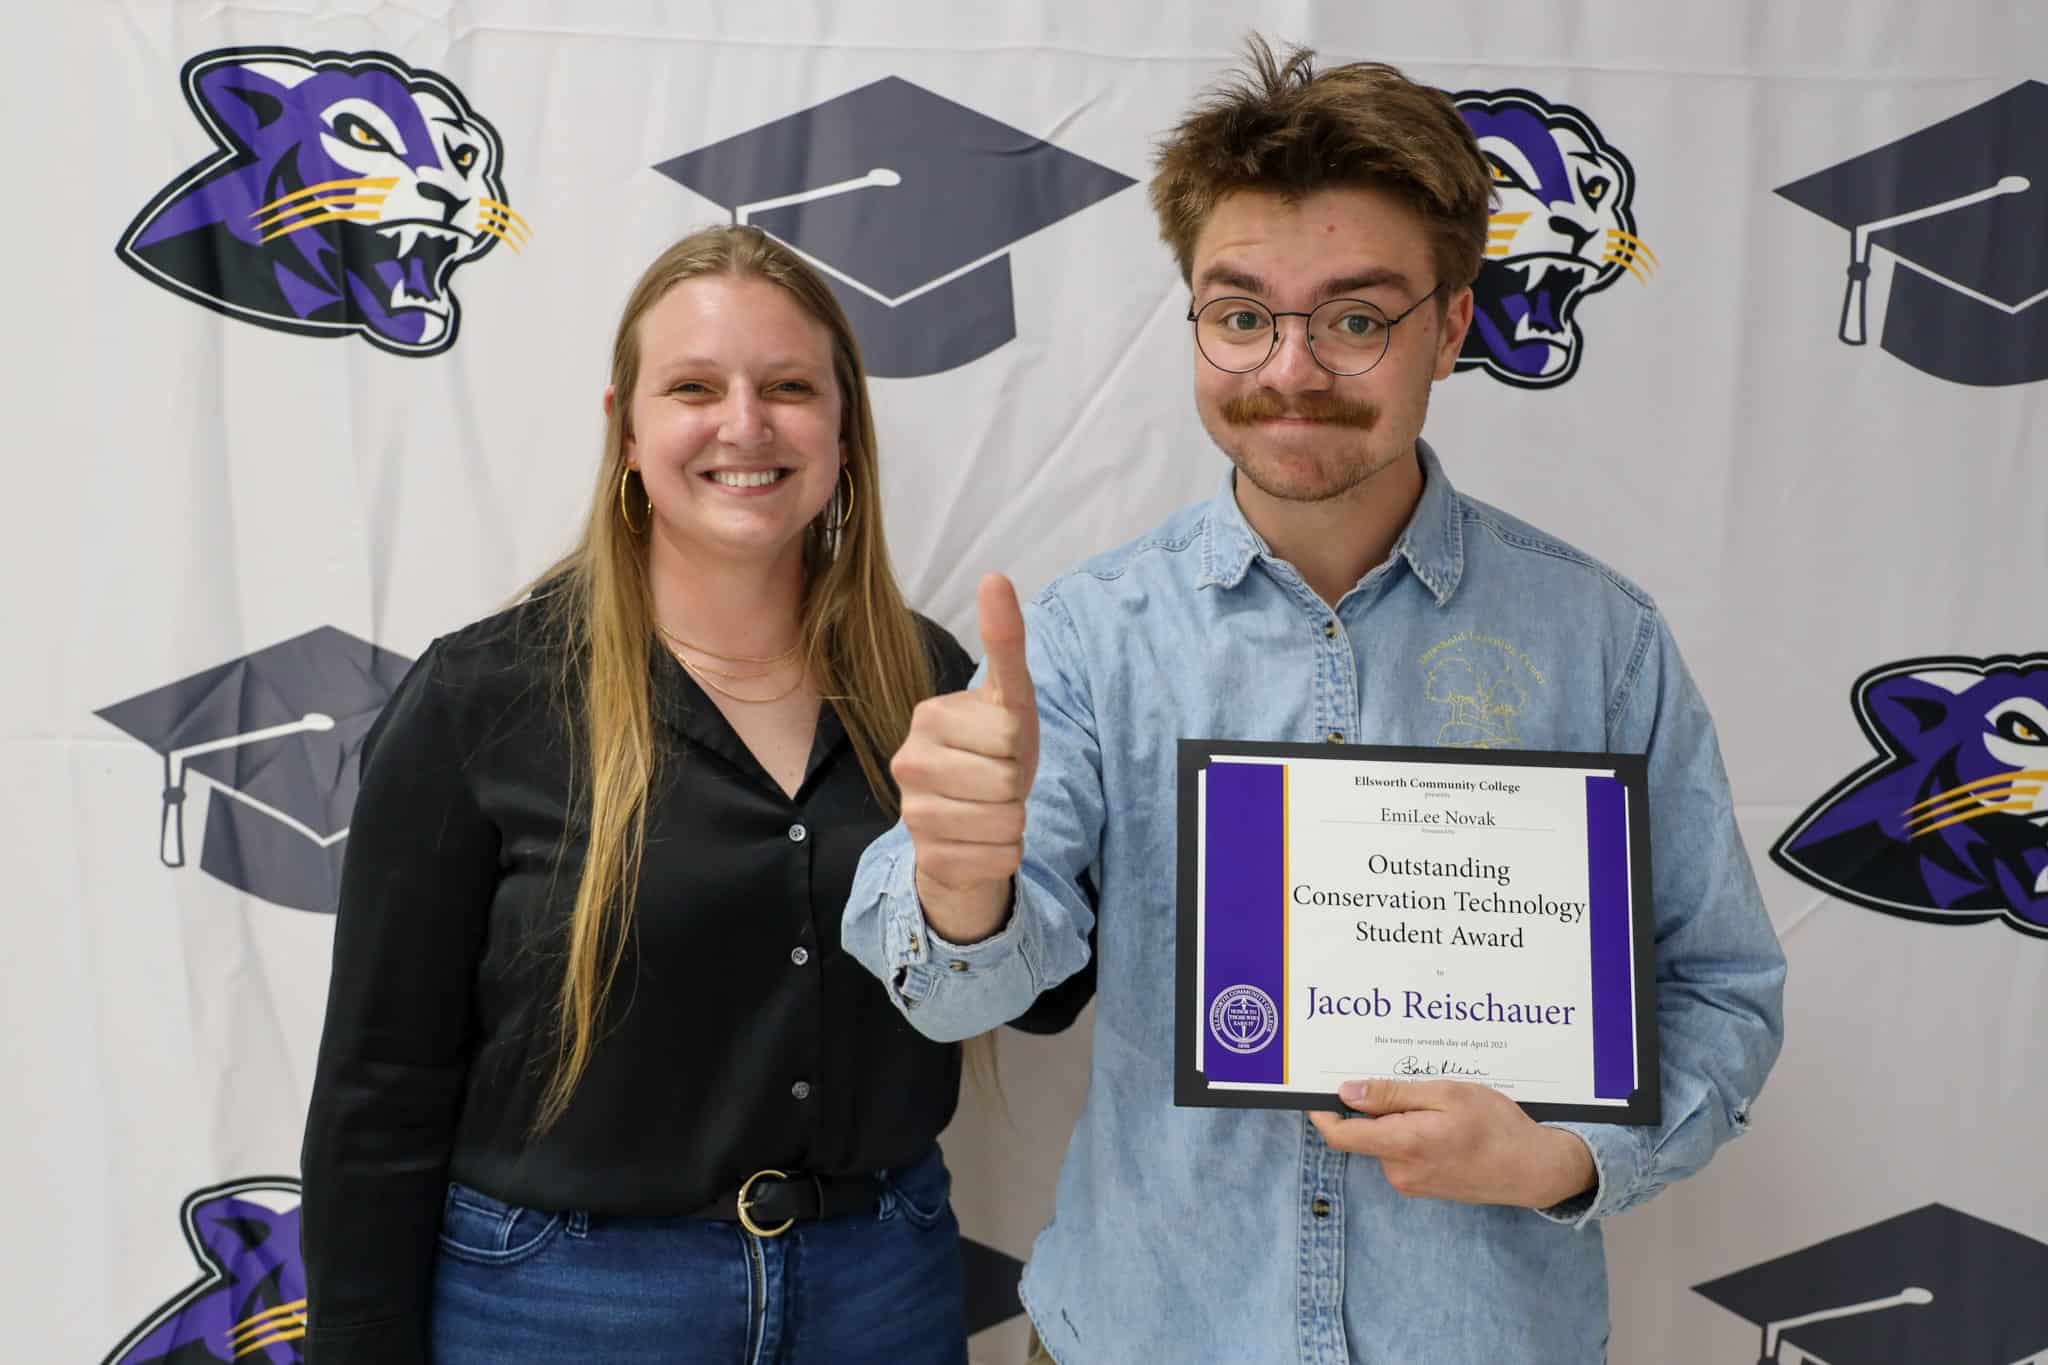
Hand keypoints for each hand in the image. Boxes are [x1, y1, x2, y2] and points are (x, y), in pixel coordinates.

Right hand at [892, 573, 1040, 943]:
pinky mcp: (926, 859)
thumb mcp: (1009, 697)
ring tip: (990, 810)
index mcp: (928, 717)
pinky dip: (1005, 854)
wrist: (970, 822)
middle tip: (996, 781)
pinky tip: (982, 841)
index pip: (1010, 732)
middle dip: (1018, 785)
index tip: (999, 746)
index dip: (1019, 743)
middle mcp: (908, 763)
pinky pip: (1001, 858)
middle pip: (1008, 780)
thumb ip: (1005, 640)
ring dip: (1014, 821)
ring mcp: (910, 814)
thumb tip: (995, 576)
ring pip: (1006, 822)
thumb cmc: (993, 752)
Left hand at [1307, 1078, 1595, 1208]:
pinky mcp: (1424, 1185)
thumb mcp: (1446, 1095)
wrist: (1534, 1169)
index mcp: (1401, 1145)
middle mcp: (1399, 1171)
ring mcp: (1412, 1182)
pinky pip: (1403, 1152)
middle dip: (1376, 1105)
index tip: (1319, 1086)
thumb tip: (1346, 1092)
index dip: (1322, 1110)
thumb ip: (1393, 1096)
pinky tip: (1444, 1120)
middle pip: (1365, 1132)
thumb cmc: (1496, 1127)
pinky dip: (1412, 1132)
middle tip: (1405, 1078)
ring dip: (1399, 1117)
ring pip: (1386, 1140)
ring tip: (1436, 1100)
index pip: (1339, 1134)